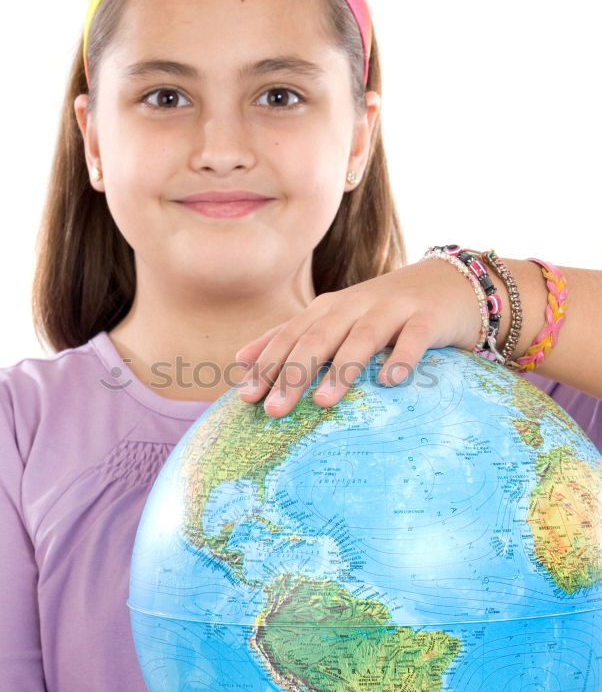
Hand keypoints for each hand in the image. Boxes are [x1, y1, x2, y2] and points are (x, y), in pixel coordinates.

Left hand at [236, 259, 482, 416]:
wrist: (450, 281)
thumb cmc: (385, 311)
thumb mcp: (335, 319)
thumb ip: (291, 336)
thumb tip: (240, 360)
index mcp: (330, 308)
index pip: (291, 336)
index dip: (267, 365)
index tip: (245, 397)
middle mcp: (356, 305)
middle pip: (319, 338)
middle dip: (293, 373)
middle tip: (274, 410)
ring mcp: (393, 309)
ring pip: (362, 337)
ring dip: (342, 368)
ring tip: (323, 402)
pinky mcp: (428, 317)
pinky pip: (414, 338)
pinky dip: (401, 358)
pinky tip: (389, 381)